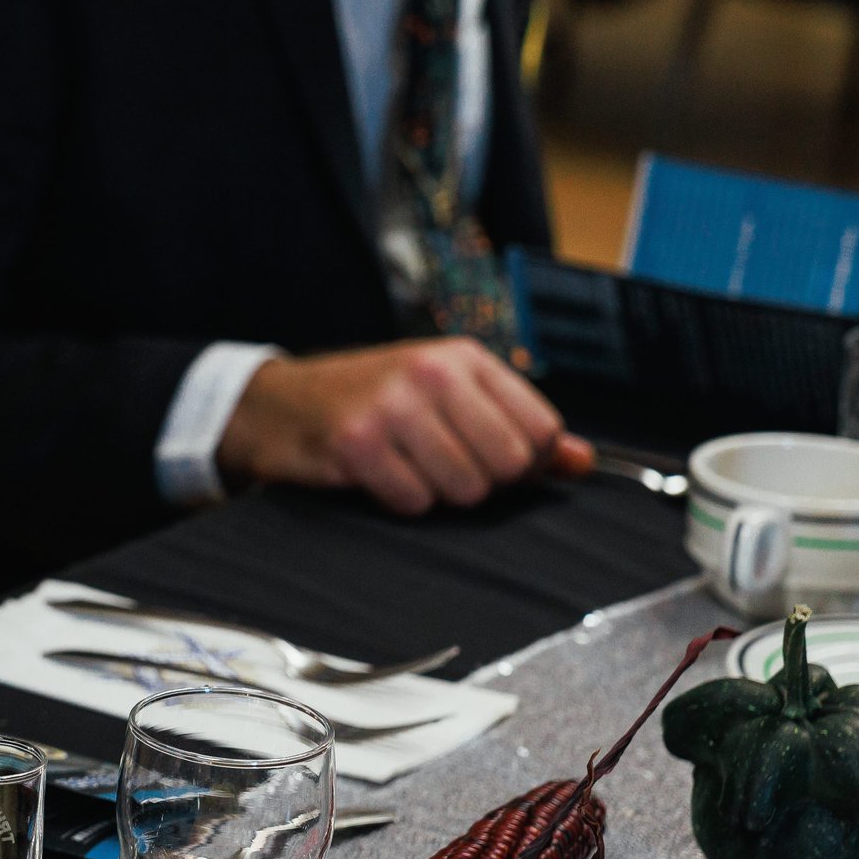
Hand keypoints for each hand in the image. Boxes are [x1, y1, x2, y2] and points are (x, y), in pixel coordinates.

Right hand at [217, 337, 592, 513]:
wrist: (278, 405)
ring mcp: (391, 404)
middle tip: (443, 467)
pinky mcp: (356, 441)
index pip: (539, 428)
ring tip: (408, 469)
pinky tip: (379, 477)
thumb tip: (580, 461)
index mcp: (462, 357)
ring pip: (465, 488)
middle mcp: (430, 372)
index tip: (489, 458)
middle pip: (507, 463)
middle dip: (482, 481)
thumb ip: (516, 426)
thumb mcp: (446, 396)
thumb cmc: (370, 401)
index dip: (522, 461)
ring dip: (439, 494)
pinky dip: (400, 501)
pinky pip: (414, 501)